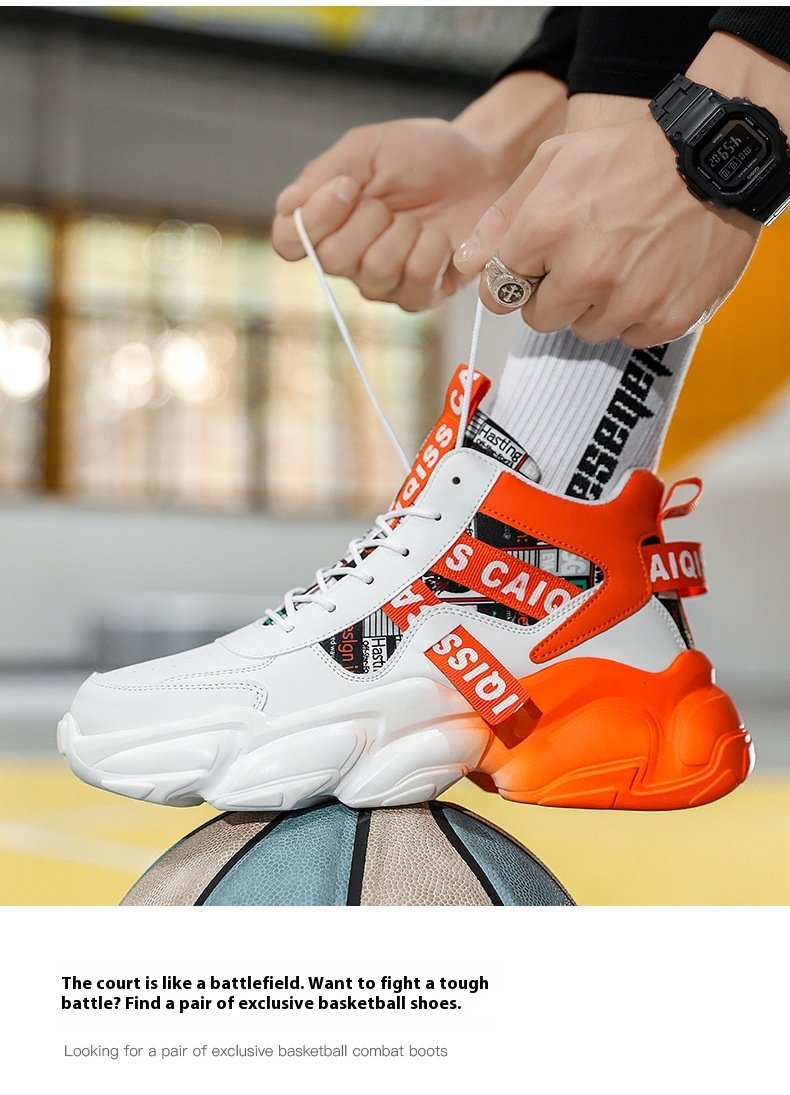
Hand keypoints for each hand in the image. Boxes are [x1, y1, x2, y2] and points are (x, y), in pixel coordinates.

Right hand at [273, 73, 565, 310]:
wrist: (482, 164)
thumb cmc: (424, 156)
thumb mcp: (369, 148)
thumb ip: (325, 173)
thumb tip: (289, 206)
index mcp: (327, 223)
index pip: (288, 242)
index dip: (312, 220)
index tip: (346, 188)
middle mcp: (349, 261)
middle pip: (333, 258)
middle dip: (368, 218)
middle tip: (390, 201)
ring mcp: (385, 283)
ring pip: (375, 271)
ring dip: (403, 232)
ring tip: (419, 218)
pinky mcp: (421, 295)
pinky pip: (416, 279)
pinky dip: (432, 248)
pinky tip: (441, 237)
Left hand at [454, 113, 760, 346]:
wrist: (714, 156)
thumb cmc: (628, 155)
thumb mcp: (554, 162)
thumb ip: (502, 217)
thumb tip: (464, 264)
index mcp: (545, 230)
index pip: (499, 292)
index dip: (514, 280)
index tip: (531, 270)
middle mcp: (583, 271)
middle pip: (540, 318)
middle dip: (554, 294)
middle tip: (586, 258)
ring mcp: (627, 299)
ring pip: (587, 330)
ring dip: (597, 306)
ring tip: (624, 262)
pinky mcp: (666, 318)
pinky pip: (632, 335)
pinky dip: (638, 313)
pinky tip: (652, 274)